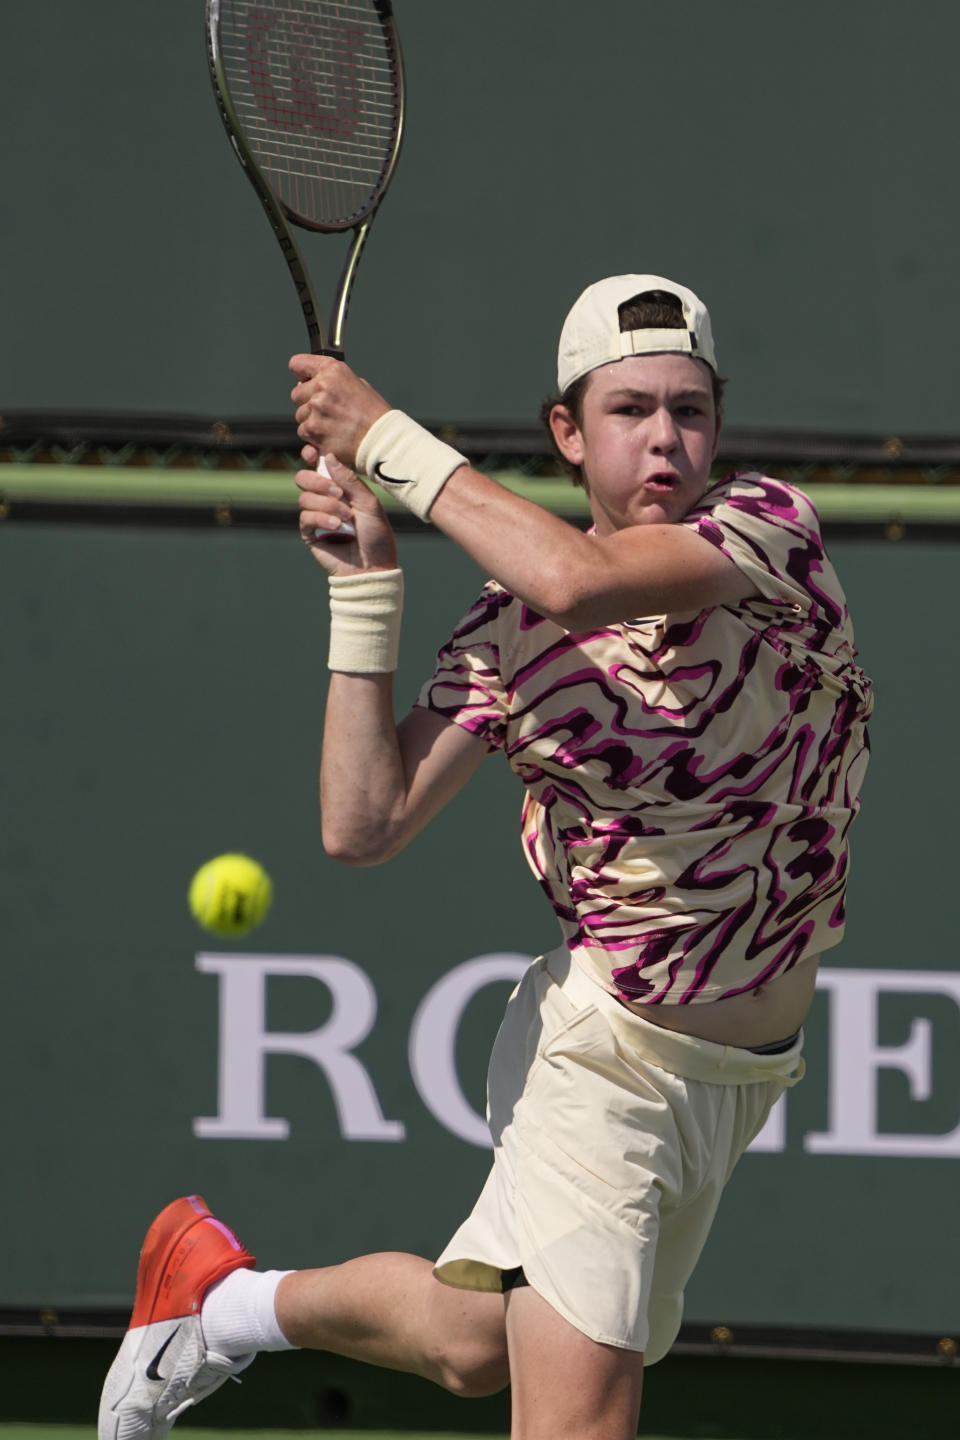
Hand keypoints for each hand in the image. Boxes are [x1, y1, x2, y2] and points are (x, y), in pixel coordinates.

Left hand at [289, 354, 389, 469]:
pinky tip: (331, 436)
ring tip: (333, 425)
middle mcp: (321, 386)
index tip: (305, 380)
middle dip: (308, 402)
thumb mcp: (358, 385)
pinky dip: (313, 437)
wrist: (382, 439)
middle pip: (297, 394)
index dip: (301, 374)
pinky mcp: (312, 429)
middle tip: (327, 411)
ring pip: (300, 415)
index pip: (297, 364)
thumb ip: (334, 382)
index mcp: (333, 370)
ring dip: (312, 421)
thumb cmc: (374, 414)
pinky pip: (303, 432)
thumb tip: (315, 383)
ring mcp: (315, 408)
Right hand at [296, 451, 397, 574]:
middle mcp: (325, 499)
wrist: (373, 567)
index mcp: (340, 488)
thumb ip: (349, 480)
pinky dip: (321, 519)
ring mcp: (316, 516)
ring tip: (346, 518)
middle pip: (302, 478)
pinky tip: (337, 527)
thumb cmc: (376, 535)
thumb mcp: (368, 504)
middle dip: (318, 482)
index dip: (311, 456)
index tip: (311, 453)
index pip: (318, 466)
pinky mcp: (310, 534)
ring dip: (327, 505)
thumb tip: (328, 456)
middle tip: (338, 493)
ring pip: (304, 498)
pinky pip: (305, 517)